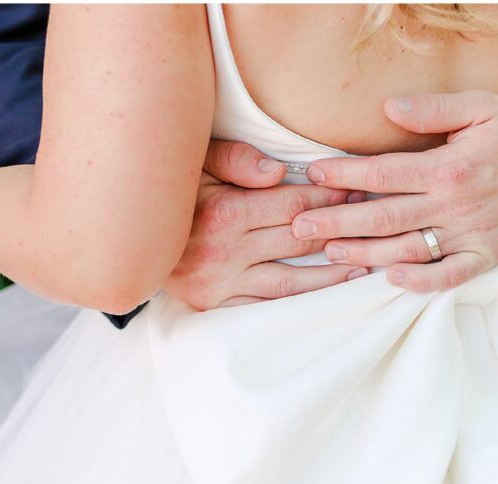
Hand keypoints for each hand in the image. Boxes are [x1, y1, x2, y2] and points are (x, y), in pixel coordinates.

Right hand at [164, 140, 368, 309]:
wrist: (126, 239)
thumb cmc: (170, 192)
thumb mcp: (194, 163)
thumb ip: (235, 160)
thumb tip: (278, 171)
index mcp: (222, 211)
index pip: (292, 204)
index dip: (328, 197)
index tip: (357, 190)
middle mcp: (224, 251)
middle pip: (298, 240)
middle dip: (339, 228)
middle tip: (371, 218)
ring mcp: (221, 284)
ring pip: (292, 283)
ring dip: (332, 274)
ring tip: (365, 264)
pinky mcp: (216, 308)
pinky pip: (269, 309)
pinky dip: (303, 305)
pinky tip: (330, 297)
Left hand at [291, 90, 497, 292]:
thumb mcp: (480, 107)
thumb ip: (433, 109)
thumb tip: (387, 108)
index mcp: (448, 168)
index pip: (385, 173)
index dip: (346, 175)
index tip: (313, 175)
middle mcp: (454, 205)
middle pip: (386, 217)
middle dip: (339, 223)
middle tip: (299, 228)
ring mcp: (469, 235)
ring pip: (408, 249)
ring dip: (366, 254)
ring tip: (329, 255)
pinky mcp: (484, 256)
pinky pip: (450, 276)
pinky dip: (422, 282)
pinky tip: (391, 280)